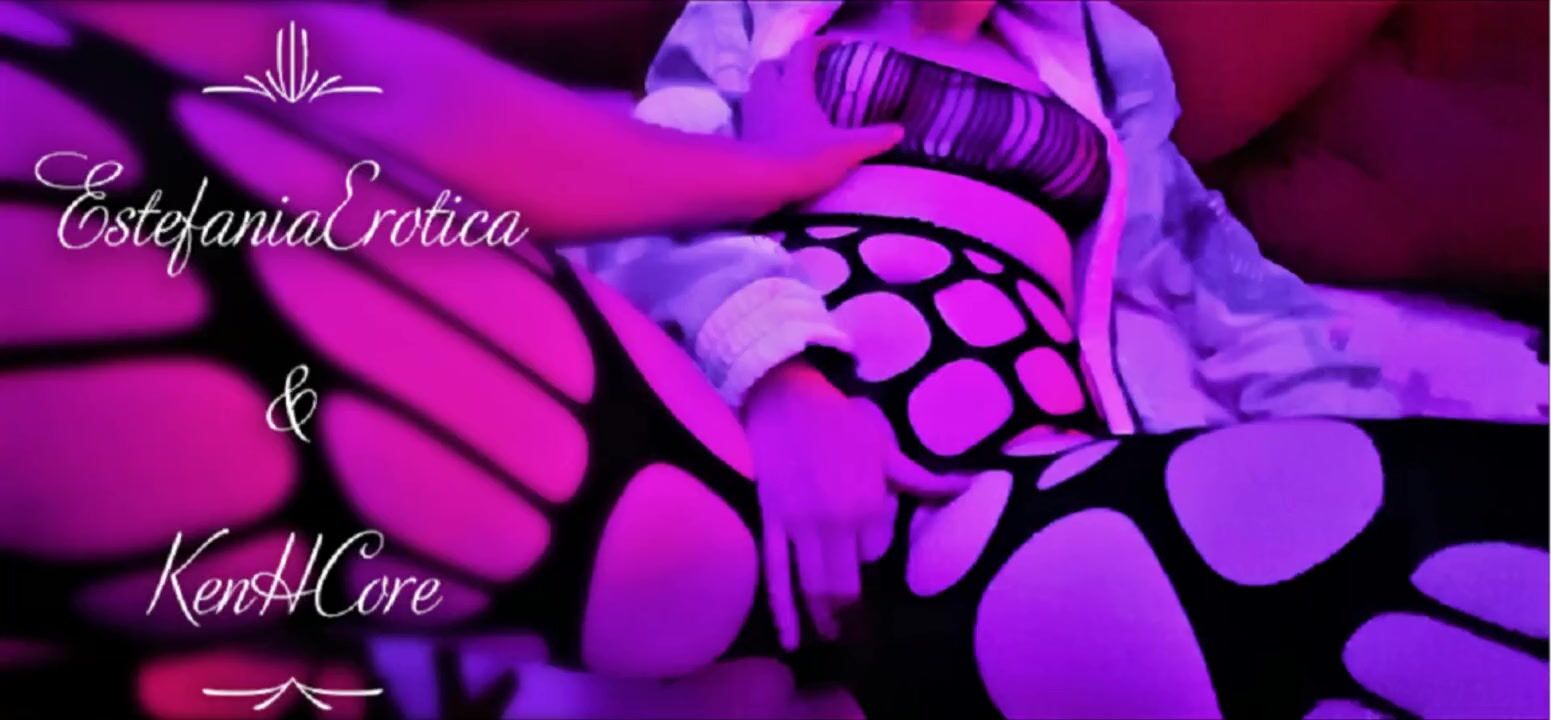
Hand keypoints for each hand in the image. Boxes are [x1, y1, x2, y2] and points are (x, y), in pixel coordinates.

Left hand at [741, 37, 904, 205]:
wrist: (759, 184)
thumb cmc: (803, 159)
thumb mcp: (846, 150)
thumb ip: (873, 139)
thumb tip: (899, 130)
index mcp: (795, 88)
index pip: (804, 52)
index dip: (820, 44)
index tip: (836, 46)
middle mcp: (769, 93)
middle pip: (771, 66)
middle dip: (786, 65)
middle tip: (804, 76)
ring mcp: (752, 113)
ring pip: (757, 88)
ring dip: (771, 88)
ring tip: (790, 101)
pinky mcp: (743, 134)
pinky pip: (752, 113)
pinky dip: (764, 113)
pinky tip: (777, 127)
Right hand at [744, 361, 969, 649]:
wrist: (785, 396)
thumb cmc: (840, 419)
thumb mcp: (887, 447)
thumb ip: (923, 479)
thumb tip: (972, 485)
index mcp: (867, 504)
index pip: (875, 555)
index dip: (873, 562)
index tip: (870, 571)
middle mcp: (834, 522)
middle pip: (844, 584)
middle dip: (850, 613)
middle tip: (857, 636)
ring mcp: (798, 525)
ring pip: (812, 586)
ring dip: (824, 618)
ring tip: (832, 638)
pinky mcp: (770, 524)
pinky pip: (776, 574)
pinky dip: (784, 611)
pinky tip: (792, 640)